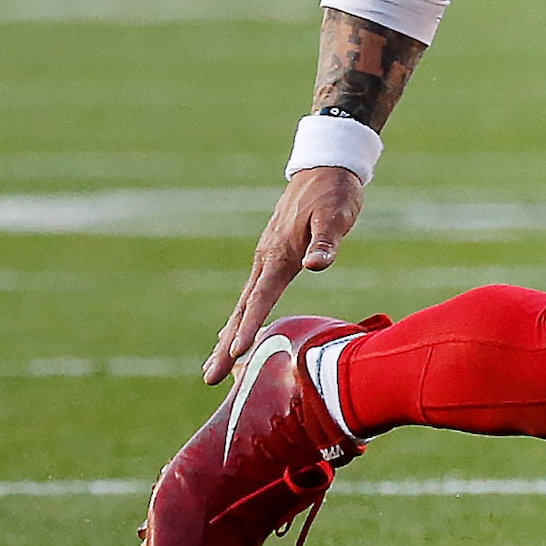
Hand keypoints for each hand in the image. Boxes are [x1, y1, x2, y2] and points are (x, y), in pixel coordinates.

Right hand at [204, 166, 362, 383]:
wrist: (326, 167)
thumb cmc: (333, 192)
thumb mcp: (335, 215)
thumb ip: (326, 242)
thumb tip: (316, 265)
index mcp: (278, 255)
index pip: (260, 300)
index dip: (247, 328)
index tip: (234, 354)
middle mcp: (265, 260)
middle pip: (243, 310)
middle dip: (225, 346)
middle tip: (209, 378)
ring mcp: (266, 258)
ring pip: (244, 304)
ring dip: (229, 336)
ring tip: (215, 366)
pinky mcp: (272, 256)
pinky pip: (252, 294)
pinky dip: (241, 317)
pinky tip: (234, 330)